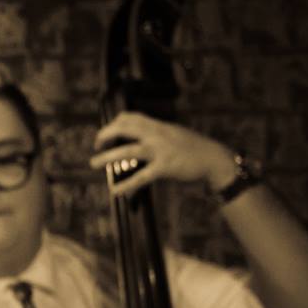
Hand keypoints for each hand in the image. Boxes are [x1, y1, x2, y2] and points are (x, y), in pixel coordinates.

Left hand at [90, 111, 234, 195]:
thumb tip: (137, 136)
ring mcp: (160, 150)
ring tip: (93, 163)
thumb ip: (156, 133)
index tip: (107, 132)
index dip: (114, 122)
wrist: (214, 159)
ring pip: (127, 150)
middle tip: (96, 144)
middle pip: (124, 128)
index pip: (131, 117)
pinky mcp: (165, 167)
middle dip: (105, 134)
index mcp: (158, 125)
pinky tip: (116, 191)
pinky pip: (141, 177)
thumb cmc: (193, 148)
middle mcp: (157, 134)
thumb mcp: (173, 133)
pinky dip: (126, 184)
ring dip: (107, 157)